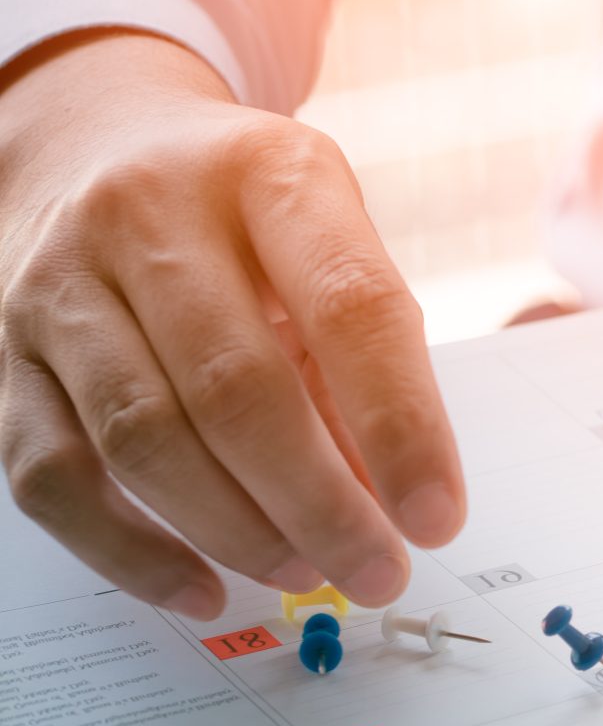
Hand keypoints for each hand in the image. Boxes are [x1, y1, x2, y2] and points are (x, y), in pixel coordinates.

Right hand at [0, 32, 463, 618]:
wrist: (93, 137)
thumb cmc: (241, 209)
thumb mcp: (325, 236)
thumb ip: (359, 354)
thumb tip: (390, 502)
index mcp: (268, 175)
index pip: (351, 307)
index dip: (402, 424)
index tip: (437, 518)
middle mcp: (150, 216)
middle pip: (236, 387)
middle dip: (320, 502)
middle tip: (378, 570)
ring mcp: (60, 283)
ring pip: (143, 438)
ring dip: (236, 530)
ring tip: (306, 570)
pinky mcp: (2, 353)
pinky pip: (54, 476)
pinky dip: (130, 551)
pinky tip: (202, 588)